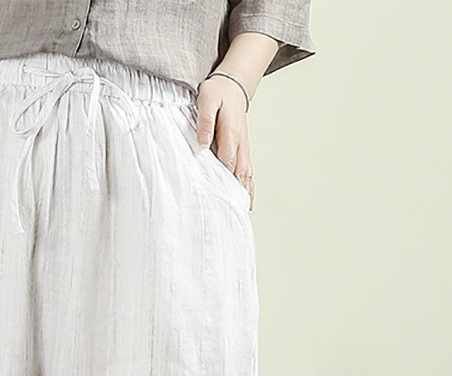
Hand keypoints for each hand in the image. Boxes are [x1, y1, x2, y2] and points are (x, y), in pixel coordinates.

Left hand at [195, 75, 254, 211]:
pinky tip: (247, 202)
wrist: (234, 84)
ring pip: (246, 176)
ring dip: (244, 194)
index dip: (223, 182)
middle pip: (239, 174)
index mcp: (231, 134)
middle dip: (235, 194)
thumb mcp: (207, 100)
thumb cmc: (218, 92)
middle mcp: (240, 144)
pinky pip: (248, 172)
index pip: (226, 163)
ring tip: (240, 214)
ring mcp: (244, 148)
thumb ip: (205, 121)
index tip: (218, 200)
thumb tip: (203, 144)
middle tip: (229, 215)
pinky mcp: (243, 150)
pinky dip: (249, 187)